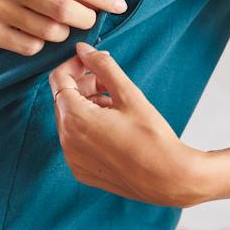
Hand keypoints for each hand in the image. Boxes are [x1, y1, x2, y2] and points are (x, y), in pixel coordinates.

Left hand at [48, 42, 209, 206]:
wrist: (170, 180)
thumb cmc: (153, 137)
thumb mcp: (128, 94)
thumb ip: (102, 66)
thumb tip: (83, 49)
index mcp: (74, 119)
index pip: (58, 79)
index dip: (74, 64)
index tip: (91, 61)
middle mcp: (66, 141)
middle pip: (63, 99)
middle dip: (83, 85)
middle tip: (110, 83)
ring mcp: (72, 158)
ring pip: (69, 119)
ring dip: (87, 105)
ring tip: (116, 105)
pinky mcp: (81, 170)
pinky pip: (75, 139)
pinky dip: (88, 127)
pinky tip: (113, 126)